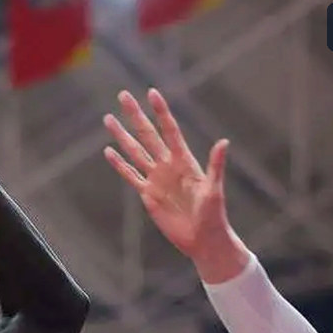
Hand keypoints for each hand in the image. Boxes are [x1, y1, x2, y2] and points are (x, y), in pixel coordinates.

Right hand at [103, 89, 232, 260]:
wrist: (203, 239)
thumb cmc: (214, 214)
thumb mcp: (214, 189)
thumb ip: (215, 165)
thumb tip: (223, 142)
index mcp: (184, 161)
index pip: (169, 130)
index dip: (161, 112)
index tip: (152, 93)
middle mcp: (168, 165)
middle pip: (147, 135)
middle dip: (135, 115)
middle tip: (123, 95)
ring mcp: (157, 179)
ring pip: (135, 152)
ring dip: (122, 136)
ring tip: (109, 119)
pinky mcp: (148, 195)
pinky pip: (131, 176)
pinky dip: (120, 165)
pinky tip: (109, 151)